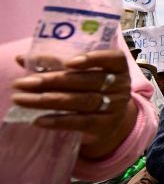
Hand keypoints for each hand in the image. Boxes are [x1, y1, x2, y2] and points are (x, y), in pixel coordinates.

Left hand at [12, 50, 135, 148]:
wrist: (111, 119)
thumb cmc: (92, 87)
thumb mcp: (83, 72)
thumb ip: (57, 64)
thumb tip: (22, 59)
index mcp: (118, 66)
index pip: (112, 58)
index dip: (92, 59)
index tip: (67, 62)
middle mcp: (120, 85)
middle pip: (88, 81)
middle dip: (54, 81)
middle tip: (24, 82)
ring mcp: (115, 106)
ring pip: (81, 101)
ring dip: (49, 100)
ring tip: (22, 99)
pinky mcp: (104, 125)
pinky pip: (80, 122)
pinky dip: (58, 120)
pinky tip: (38, 119)